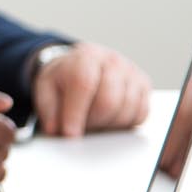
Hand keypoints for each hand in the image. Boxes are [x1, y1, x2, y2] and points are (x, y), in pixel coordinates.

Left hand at [33, 42, 152, 136]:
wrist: (82, 64)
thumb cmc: (65, 77)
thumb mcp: (46, 87)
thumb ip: (49, 109)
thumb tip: (56, 130)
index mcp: (86, 56)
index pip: (83, 85)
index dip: (76, 113)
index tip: (70, 134)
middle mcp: (113, 61)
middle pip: (109, 101)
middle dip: (93, 122)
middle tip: (81, 127)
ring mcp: (132, 72)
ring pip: (127, 111)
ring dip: (108, 124)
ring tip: (93, 120)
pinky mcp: (145, 86)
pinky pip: (141, 115)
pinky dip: (124, 124)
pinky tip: (109, 118)